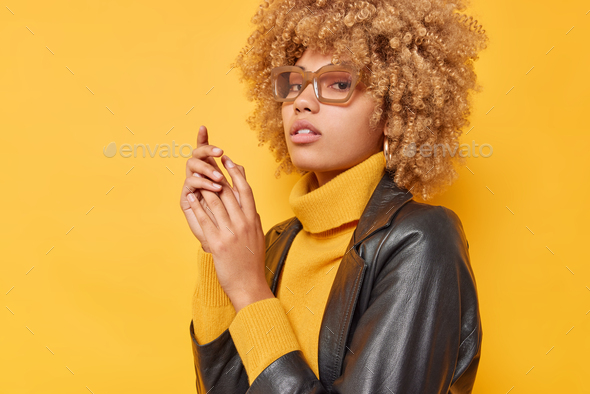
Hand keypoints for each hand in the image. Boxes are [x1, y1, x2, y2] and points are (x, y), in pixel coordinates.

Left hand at [185, 136, 272, 311]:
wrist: (249, 284)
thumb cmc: (252, 261)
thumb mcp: (257, 235)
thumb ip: (253, 219)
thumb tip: (251, 205)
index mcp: (253, 219)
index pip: (245, 189)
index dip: (236, 172)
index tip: (228, 160)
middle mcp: (242, 223)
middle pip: (228, 191)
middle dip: (217, 173)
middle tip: (208, 160)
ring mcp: (229, 232)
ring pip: (215, 202)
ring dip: (204, 186)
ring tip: (196, 175)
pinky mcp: (216, 242)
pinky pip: (204, 219)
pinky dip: (196, 206)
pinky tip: (190, 197)